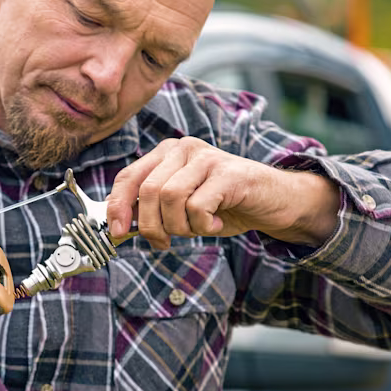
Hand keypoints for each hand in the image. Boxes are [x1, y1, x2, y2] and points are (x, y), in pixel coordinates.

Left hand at [106, 137, 339, 249]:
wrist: (272, 201)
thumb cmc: (223, 205)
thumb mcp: (180, 207)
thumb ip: (152, 210)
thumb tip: (120, 228)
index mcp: (166, 153)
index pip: (128, 177)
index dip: (118, 206)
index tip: (118, 232)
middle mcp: (183, 148)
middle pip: (148, 191)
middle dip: (151, 225)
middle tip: (164, 242)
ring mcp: (206, 157)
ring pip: (170, 197)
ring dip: (179, 226)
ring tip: (196, 228)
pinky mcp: (228, 173)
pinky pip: (198, 206)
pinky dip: (202, 224)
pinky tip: (216, 222)